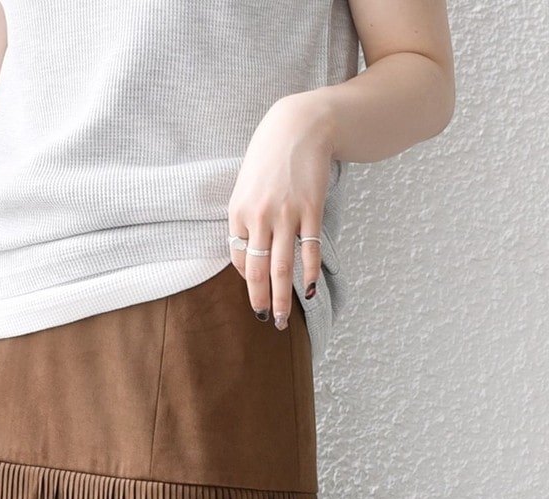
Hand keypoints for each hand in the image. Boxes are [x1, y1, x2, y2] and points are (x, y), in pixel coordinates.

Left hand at [227, 92, 334, 328]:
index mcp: (238, 212)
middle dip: (260, 301)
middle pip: (258, 271)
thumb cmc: (270, 159)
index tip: (257, 288)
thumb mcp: (246, 186)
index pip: (238, 259)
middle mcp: (258, 216)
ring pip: (281, 268)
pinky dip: (309, 273)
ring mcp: (285, 214)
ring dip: (281, 298)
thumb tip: (250, 255)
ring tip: (281, 319)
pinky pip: (308, 250)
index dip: (247, 279)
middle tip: (266, 321)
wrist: (299, 127)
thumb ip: (245, 219)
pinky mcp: (310, 210)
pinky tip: (310, 289)